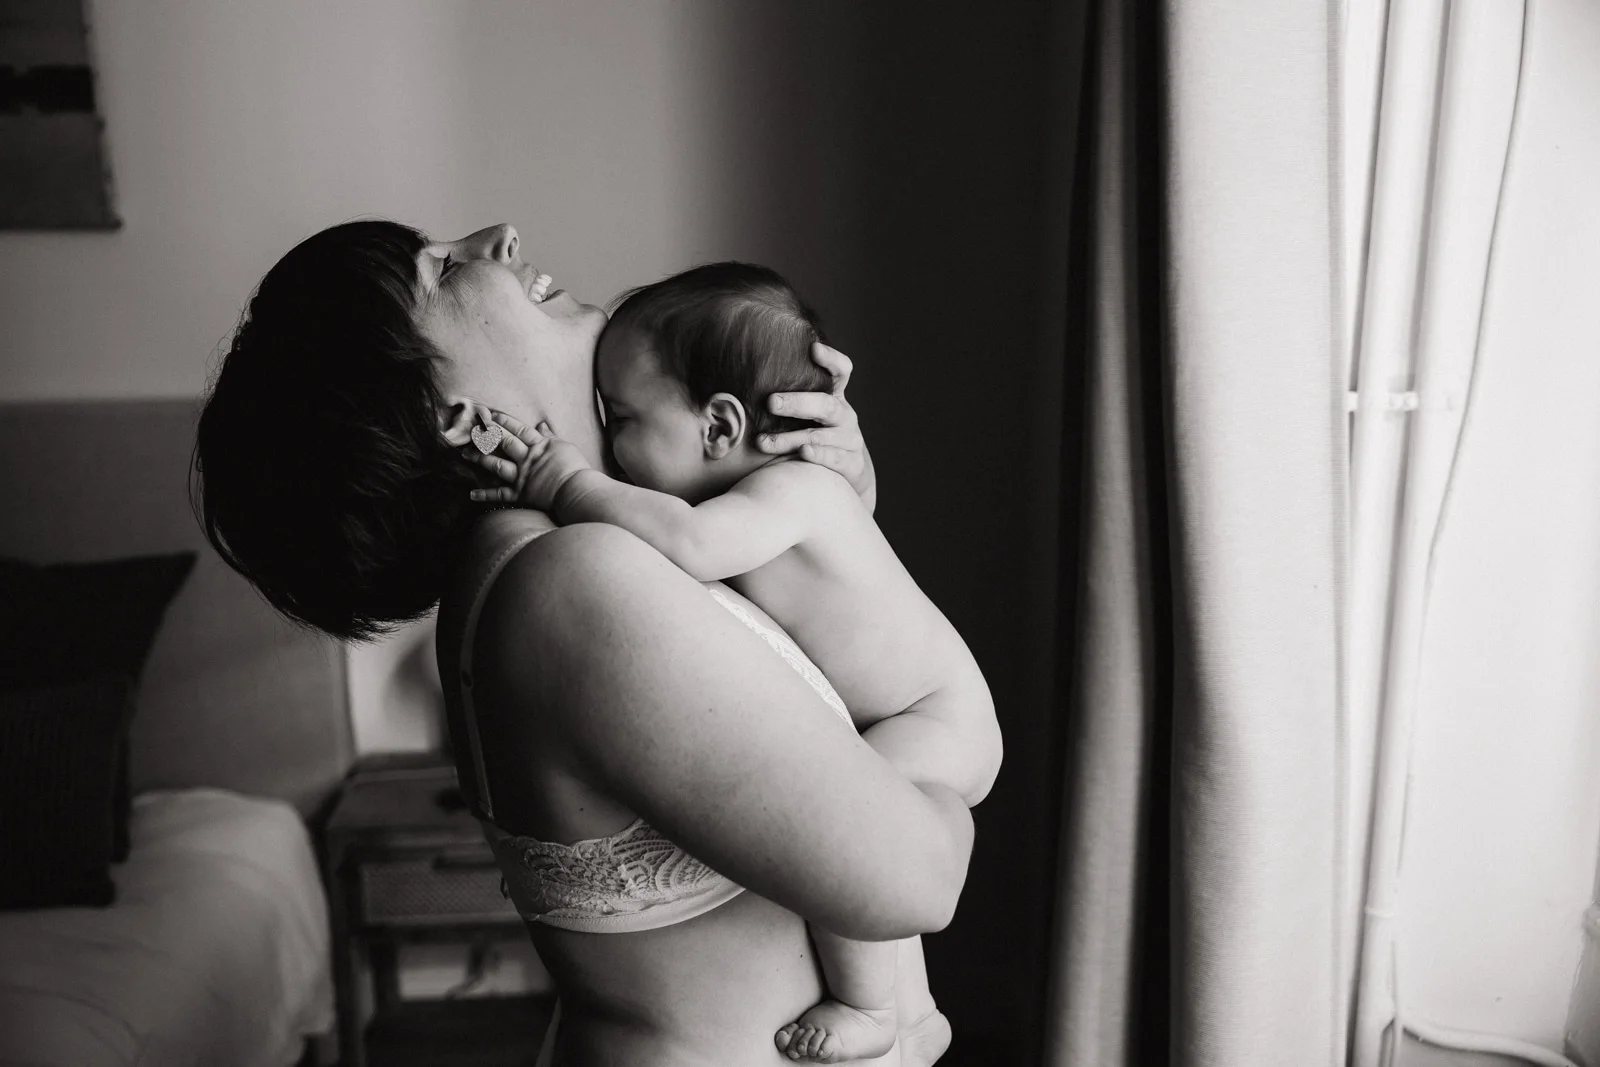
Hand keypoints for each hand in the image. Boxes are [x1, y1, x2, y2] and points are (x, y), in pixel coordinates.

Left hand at [464, 411, 592, 512]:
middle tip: (472, 429)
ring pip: (495, 464)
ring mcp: (521, 476)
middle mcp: (526, 458)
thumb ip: (550, 436)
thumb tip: (541, 424)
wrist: (577, 489)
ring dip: (479, 459)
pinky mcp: (520, 494)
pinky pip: (499, 494)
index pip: (518, 429)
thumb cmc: (576, 468)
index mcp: (539, 445)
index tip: (490, 415)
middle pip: (503, 442)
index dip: (503, 421)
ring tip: (465, 454)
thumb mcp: (564, 446)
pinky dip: (485, 495)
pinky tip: (471, 494)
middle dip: (486, 434)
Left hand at [755, 341, 877, 511]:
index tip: (813, 349)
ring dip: (790, 438)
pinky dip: (818, 455)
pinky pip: (834, 458)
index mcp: (835, 396)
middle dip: (797, 403)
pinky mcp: (851, 463)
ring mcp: (849, 439)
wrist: (845, 471)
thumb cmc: (814, 433)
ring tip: (764, 442)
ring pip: (821, 436)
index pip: (841, 370)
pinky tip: (802, 452)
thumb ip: (787, 397)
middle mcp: (844, 415)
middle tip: (770, 402)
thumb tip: (740, 377)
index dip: (830, 359)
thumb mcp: (809, 412)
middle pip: (825, 404)